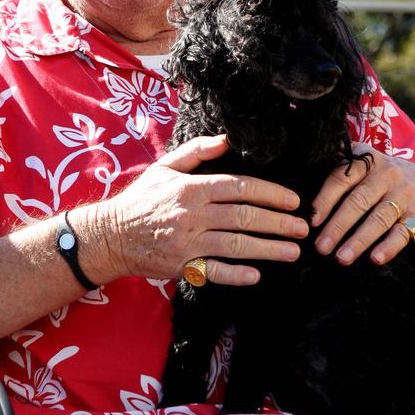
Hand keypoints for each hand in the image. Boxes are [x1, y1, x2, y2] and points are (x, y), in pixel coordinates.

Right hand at [76, 134, 306, 285]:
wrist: (111, 235)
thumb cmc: (143, 198)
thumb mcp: (166, 167)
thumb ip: (198, 151)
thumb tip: (228, 139)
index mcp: (192, 188)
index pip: (239, 187)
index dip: (269, 193)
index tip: (293, 200)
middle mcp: (192, 215)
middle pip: (244, 217)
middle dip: (278, 223)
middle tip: (303, 228)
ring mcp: (188, 242)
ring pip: (235, 245)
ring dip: (268, 249)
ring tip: (293, 252)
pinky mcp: (182, 266)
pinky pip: (214, 271)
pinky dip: (236, 274)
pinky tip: (257, 275)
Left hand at [311, 142, 414, 265]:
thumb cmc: (384, 180)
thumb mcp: (366, 165)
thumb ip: (340, 168)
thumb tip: (301, 184)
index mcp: (367, 161)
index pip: (342, 177)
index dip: (326, 199)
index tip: (312, 220)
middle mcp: (386, 175)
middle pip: (358, 201)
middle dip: (338, 226)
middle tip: (320, 247)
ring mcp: (404, 195)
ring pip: (379, 219)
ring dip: (359, 240)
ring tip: (341, 258)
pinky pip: (403, 233)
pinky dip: (389, 247)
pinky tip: (375, 259)